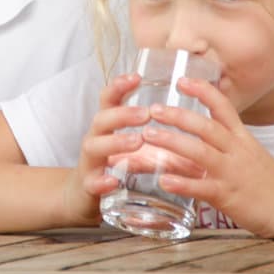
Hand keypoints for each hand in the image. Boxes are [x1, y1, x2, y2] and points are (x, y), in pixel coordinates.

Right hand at [60, 73, 150, 224]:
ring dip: (116, 142)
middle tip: (147, 113)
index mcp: (107, 126)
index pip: (108, 99)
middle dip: (123, 113)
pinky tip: (113, 181)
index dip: (119, 86)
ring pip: (95, 146)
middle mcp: (95, 139)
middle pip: (102, 118)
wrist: (82, 197)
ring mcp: (89, 163)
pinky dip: (102, 181)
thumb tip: (192, 122)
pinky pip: (92, 182)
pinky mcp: (88, 187)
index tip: (137, 77)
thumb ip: (153, 132)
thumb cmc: (114, 166)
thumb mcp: (131, 145)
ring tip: (137, 141)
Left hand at [142, 78, 273, 236]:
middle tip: (153, 110)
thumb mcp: (249, 153)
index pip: (223, 106)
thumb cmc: (269, 182)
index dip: (203, 91)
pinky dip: (182, 183)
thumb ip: (224, 143)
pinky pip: (202, 187)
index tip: (181, 80)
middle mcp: (236, 151)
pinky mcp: (228, 196)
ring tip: (149, 136)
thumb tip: (196, 133)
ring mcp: (231, 173)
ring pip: (200, 152)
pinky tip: (163, 180)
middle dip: (178, 116)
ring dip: (172, 142)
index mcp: (241, 138)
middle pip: (206, 126)